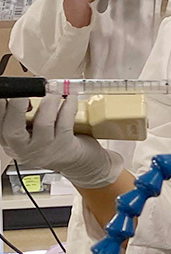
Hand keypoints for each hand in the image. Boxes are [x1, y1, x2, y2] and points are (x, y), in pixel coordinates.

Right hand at [0, 95, 122, 189]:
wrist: (79, 164)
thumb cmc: (53, 144)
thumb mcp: (31, 134)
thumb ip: (22, 117)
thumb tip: (20, 90)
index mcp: (10, 143)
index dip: (0, 108)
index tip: (5, 92)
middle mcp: (23, 149)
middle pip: (13, 130)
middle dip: (16, 109)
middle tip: (23, 91)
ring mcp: (45, 150)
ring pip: (43, 124)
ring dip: (49, 102)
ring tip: (53, 89)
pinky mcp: (65, 146)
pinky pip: (65, 122)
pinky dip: (68, 106)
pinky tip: (71, 96)